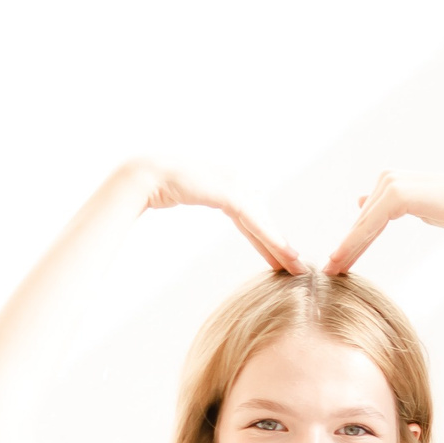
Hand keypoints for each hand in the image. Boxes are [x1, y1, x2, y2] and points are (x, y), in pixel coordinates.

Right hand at [124, 159, 306, 274]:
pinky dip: (270, 238)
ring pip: (263, 222)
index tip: (283, 258)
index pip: (253, 215)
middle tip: (298, 267)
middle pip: (262, 219)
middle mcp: (237, 179)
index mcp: (229, 180)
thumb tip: (203, 196)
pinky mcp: (230, 193)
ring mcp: (235, 184)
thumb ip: (206, 195)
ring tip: (297, 266)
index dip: (268, 238)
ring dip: (281, 245)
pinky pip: (255, 221)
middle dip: (279, 244)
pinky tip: (284, 254)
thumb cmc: (160, 186)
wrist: (145, 175)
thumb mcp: (191, 192)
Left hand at [324, 171, 443, 275]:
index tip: (338, 262)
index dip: (353, 241)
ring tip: (332, 270)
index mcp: (392, 182)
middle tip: (329, 272)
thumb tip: (360, 200)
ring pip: (363, 224)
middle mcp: (388, 179)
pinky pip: (371, 224)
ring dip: (346, 248)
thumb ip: (388, 205)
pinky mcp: (396, 194)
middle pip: (363, 222)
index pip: (368, 217)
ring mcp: (391, 184)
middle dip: (346, 248)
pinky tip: (342, 257)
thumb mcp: (416, 206)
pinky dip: (355, 242)